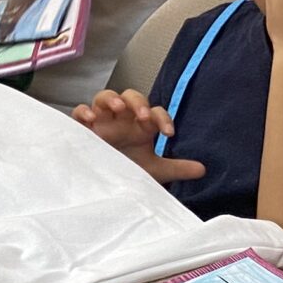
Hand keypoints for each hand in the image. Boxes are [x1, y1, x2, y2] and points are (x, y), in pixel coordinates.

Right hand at [72, 89, 206, 183]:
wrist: (103, 186)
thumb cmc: (127, 171)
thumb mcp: (153, 171)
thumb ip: (176, 168)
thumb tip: (203, 170)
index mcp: (139, 127)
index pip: (155, 112)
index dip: (163, 118)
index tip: (168, 134)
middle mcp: (121, 120)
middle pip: (130, 96)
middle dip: (138, 102)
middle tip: (143, 116)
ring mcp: (101, 122)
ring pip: (104, 97)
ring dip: (111, 99)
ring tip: (118, 108)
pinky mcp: (82, 130)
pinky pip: (79, 112)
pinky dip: (83, 111)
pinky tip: (90, 119)